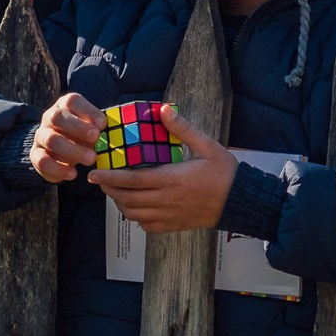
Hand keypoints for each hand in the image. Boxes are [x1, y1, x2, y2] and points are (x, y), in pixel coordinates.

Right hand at [30, 92, 105, 182]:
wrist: (57, 152)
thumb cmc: (80, 135)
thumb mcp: (91, 128)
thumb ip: (100, 127)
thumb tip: (118, 129)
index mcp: (64, 106)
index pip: (72, 101)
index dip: (88, 111)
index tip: (103, 124)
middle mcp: (49, 118)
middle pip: (58, 117)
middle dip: (78, 127)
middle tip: (96, 137)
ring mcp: (41, 136)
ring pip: (51, 140)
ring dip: (72, 150)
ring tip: (91, 159)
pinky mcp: (36, 155)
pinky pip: (43, 161)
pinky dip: (59, 168)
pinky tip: (73, 174)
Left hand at [89, 103, 237, 233]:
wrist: (240, 201)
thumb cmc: (224, 172)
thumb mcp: (207, 146)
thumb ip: (183, 129)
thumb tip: (164, 109)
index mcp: (171, 179)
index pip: (132, 180)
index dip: (110, 177)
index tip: (94, 173)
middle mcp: (166, 200)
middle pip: (127, 199)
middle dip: (109, 190)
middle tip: (100, 180)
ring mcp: (169, 216)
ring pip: (134, 215)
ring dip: (120, 203)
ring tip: (115, 191)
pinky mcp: (174, 225)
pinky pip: (147, 226)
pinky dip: (135, 217)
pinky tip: (136, 207)